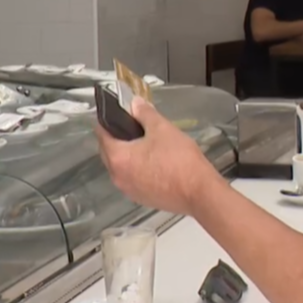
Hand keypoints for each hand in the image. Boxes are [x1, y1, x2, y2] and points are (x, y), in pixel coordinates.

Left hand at [95, 97, 222, 215]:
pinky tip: (152, 162)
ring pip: (120, 167)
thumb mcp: (162, 129)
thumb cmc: (179, 159)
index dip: (107, 120)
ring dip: (127, 155)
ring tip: (144, 143)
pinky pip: (132, 179)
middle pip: (108, 152)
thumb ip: (145, 114)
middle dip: (117, 138)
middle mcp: (117, 177)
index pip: (101, 134)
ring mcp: (129, 191)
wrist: (200, 192)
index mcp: (117, 158)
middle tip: (133, 125)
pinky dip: (136, 169)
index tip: (117, 113)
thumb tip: (135, 104)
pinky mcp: (142, 199)